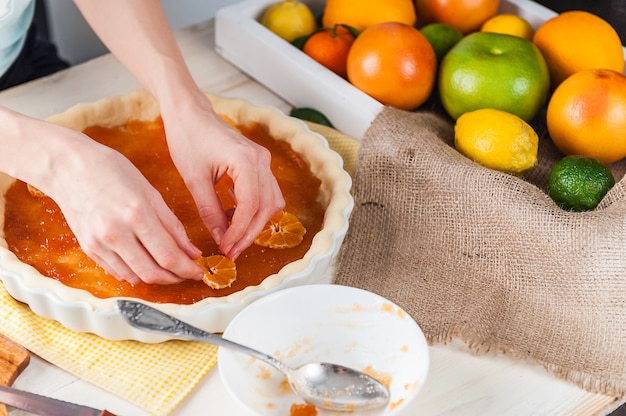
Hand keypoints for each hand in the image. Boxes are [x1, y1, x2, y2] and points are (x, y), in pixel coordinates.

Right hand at [45, 131, 203, 284]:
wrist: (69, 168)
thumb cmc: (112, 171)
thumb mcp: (150, 192)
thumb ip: (172, 226)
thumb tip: (191, 251)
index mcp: (137, 215)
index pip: (168, 256)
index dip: (187, 269)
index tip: (198, 271)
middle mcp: (116, 233)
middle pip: (153, 273)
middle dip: (175, 278)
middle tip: (186, 273)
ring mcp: (99, 244)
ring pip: (135, 277)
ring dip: (157, 278)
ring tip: (169, 270)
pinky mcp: (88, 249)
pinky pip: (118, 272)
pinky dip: (136, 273)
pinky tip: (146, 264)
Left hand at [161, 95, 284, 259]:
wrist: (190, 113)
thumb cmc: (188, 138)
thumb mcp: (194, 179)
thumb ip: (210, 210)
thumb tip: (220, 237)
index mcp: (245, 161)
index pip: (250, 206)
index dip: (239, 231)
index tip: (225, 247)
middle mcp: (261, 161)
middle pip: (265, 207)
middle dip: (249, 232)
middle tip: (230, 250)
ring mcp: (263, 161)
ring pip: (270, 202)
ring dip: (254, 222)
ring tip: (232, 237)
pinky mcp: (259, 163)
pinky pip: (265, 192)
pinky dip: (253, 209)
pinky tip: (232, 217)